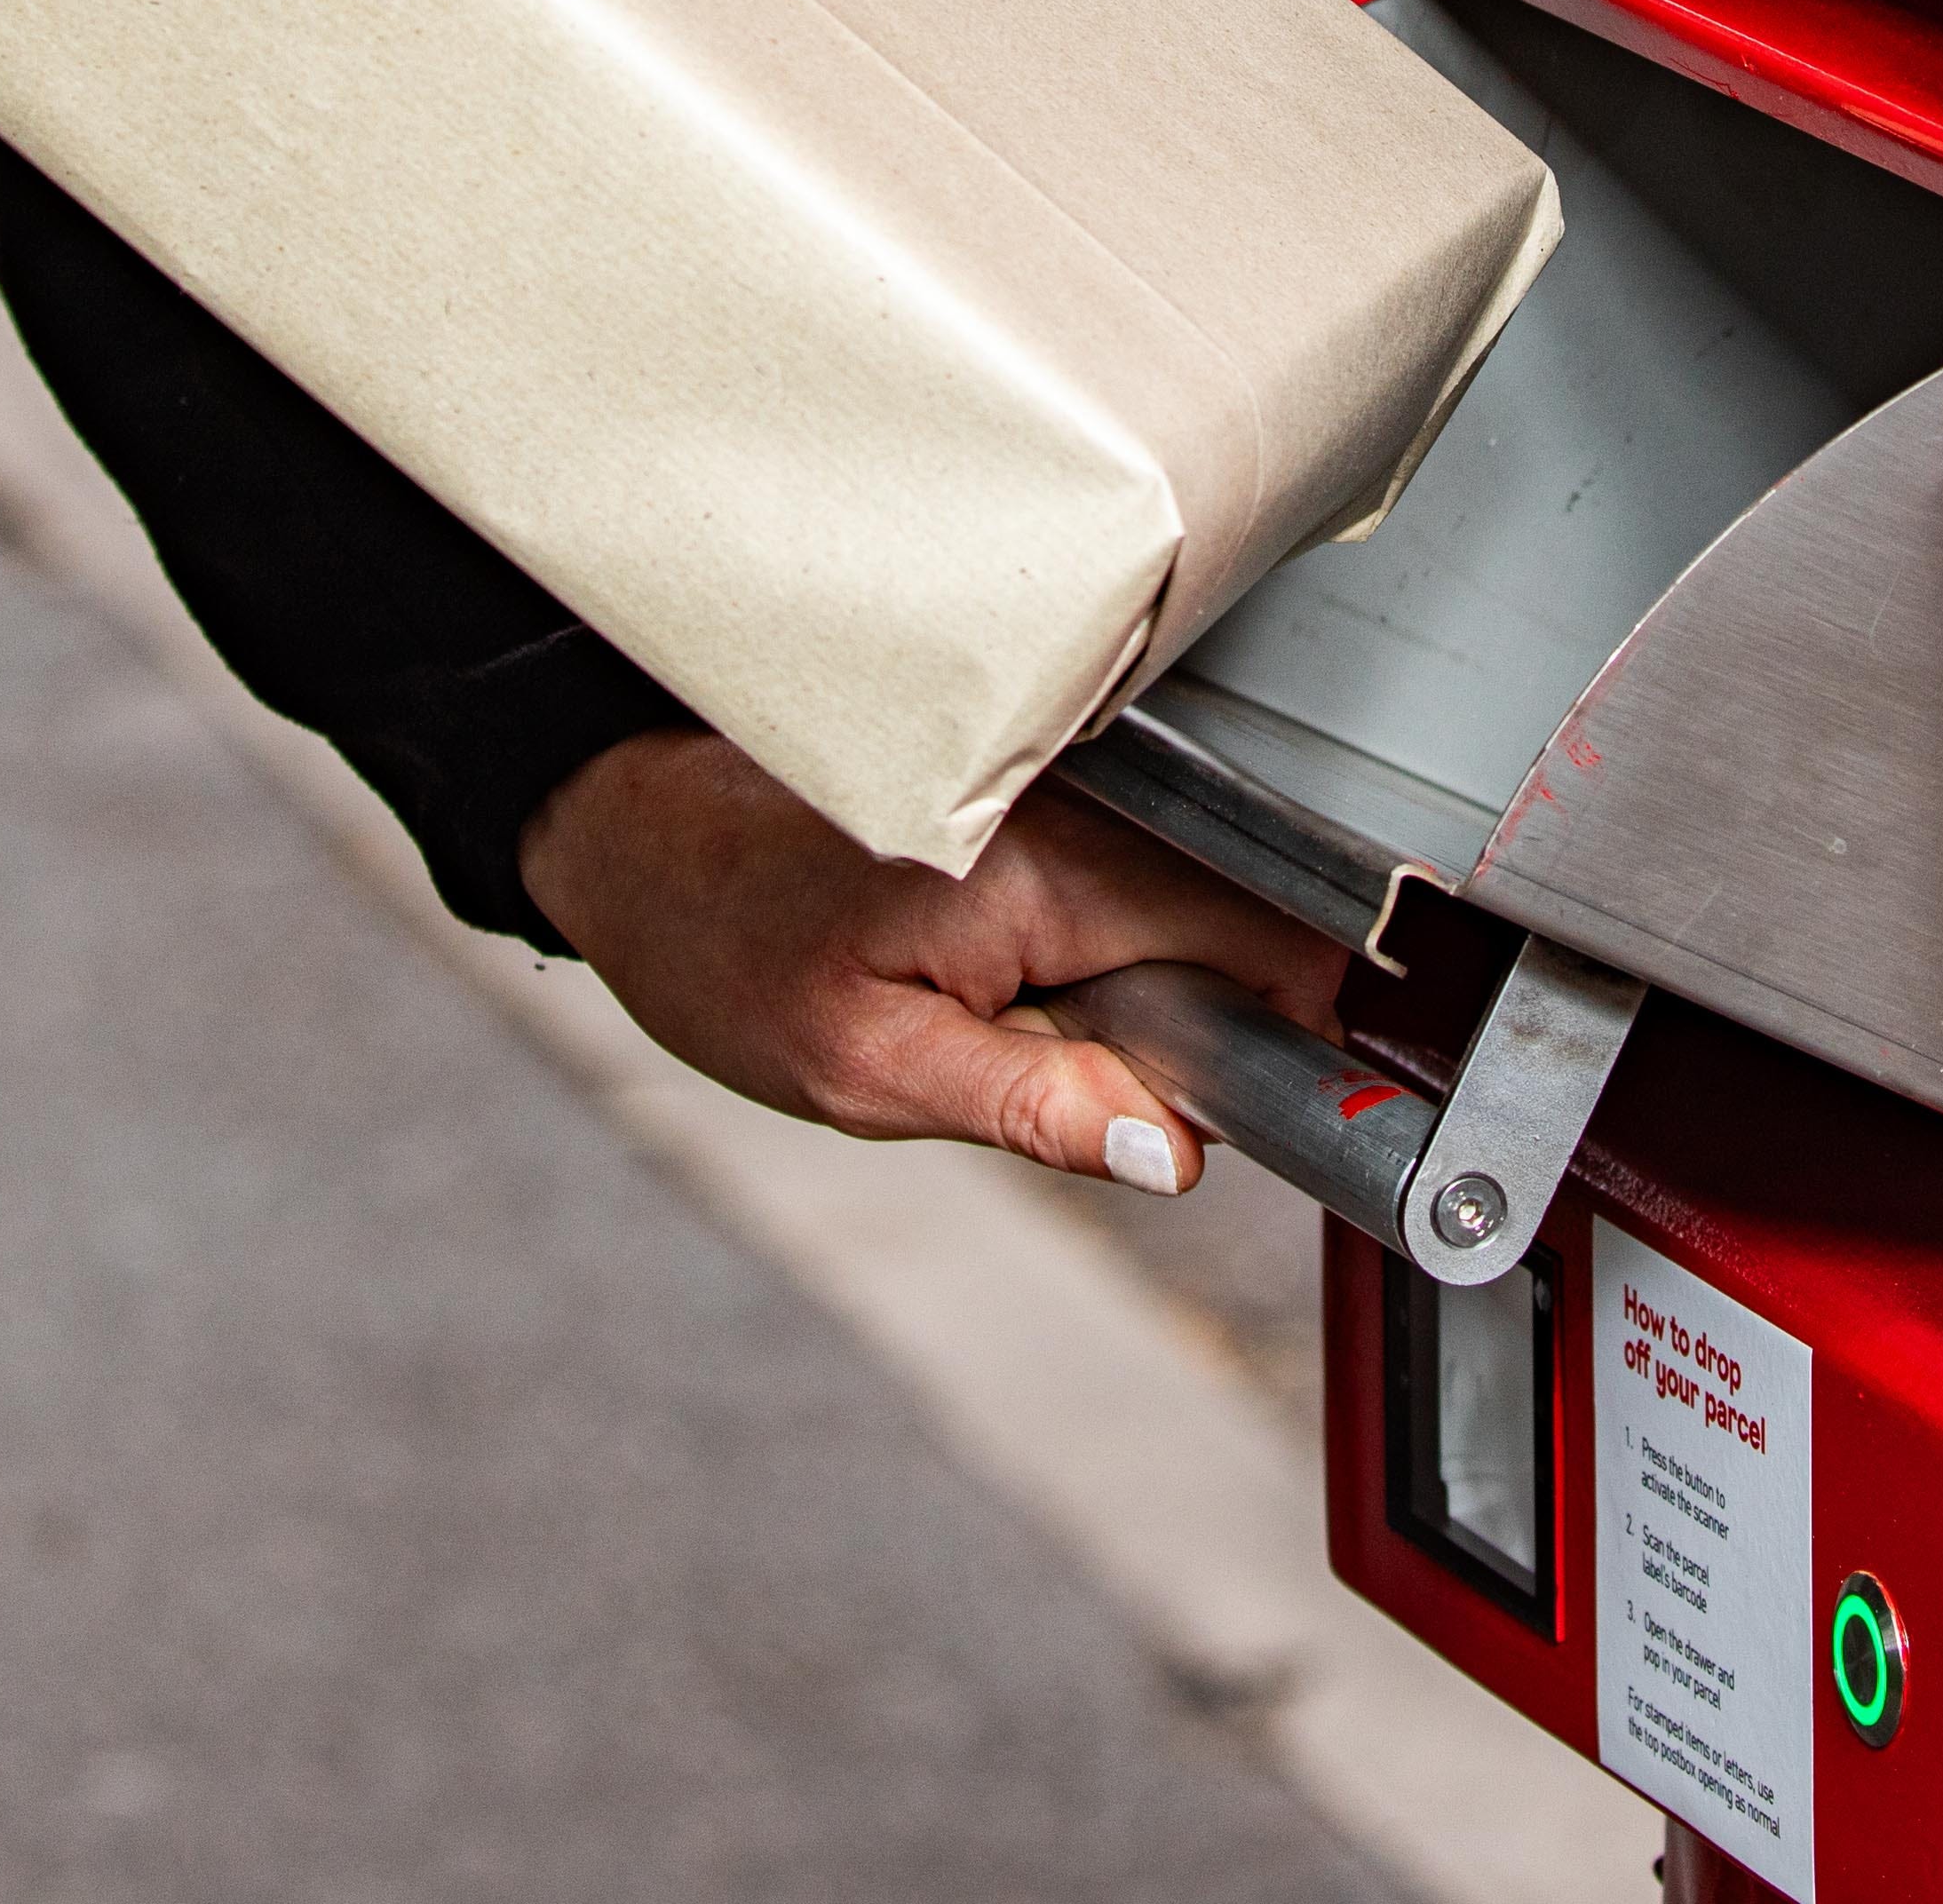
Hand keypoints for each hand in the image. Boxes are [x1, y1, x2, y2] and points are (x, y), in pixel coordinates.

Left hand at [520, 732, 1350, 1194]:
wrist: (634, 831)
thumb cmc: (724, 944)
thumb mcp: (869, 1072)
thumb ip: (1035, 1106)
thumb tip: (1176, 1153)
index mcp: (1051, 872)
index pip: (1267, 937)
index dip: (1308, 1030)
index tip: (1308, 1106)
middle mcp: (1079, 808)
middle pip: (1248, 920)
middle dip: (1232, 1022)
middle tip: (1136, 1101)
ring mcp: (1066, 790)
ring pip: (1198, 903)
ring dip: (1174, 990)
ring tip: (1065, 1046)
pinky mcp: (1044, 794)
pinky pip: (1139, 880)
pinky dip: (1127, 950)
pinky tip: (1048, 994)